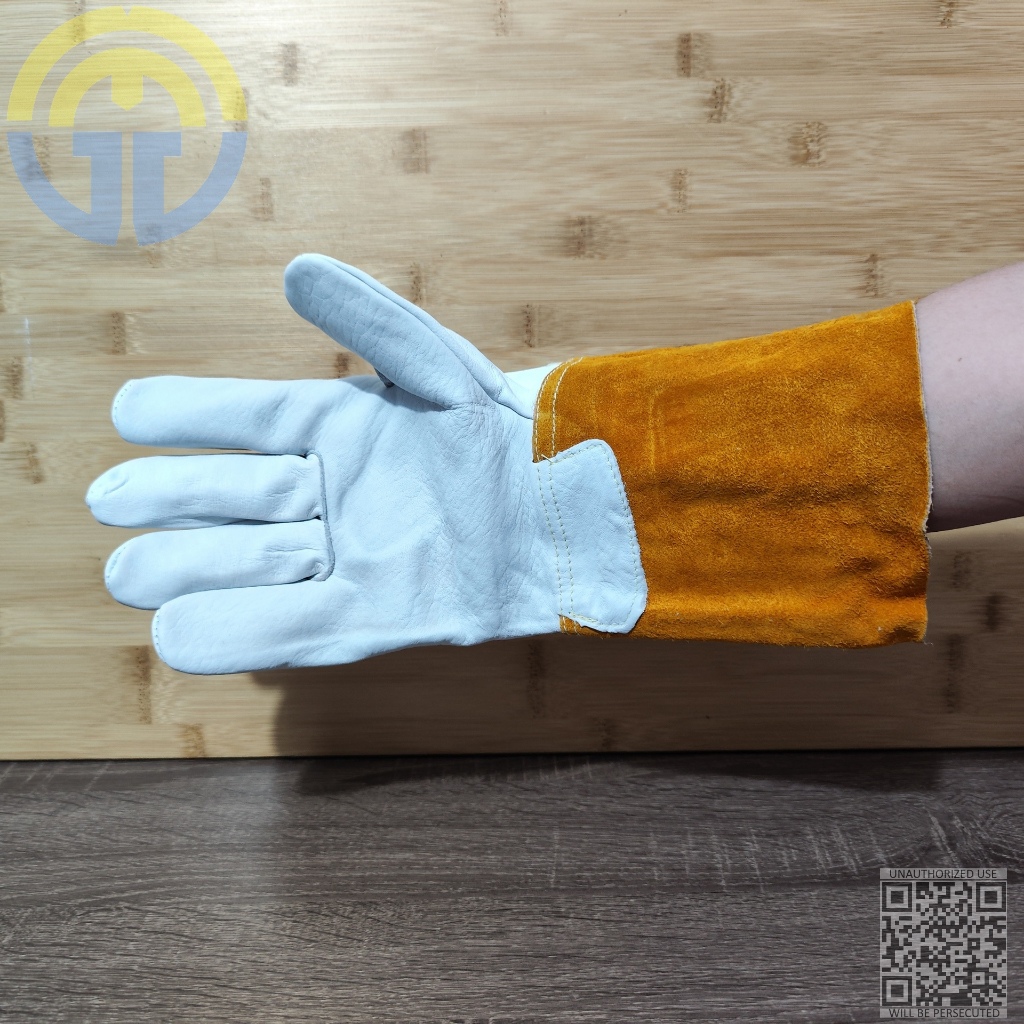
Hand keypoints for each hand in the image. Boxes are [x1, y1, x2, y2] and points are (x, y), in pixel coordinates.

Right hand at [86, 255, 645, 673]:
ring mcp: (349, 559)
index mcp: (340, 428)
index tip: (128, 413)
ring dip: (187, 568)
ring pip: (249, 565)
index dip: (186, 415)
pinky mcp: (374, 618)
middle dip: (169, 498)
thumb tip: (295, 268)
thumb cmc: (508, 430)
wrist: (572, 509)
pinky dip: (238, 635)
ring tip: (126, 571)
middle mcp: (333, 496)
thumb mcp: (442, 368)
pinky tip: (176, 634)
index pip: (245, 418)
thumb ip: (372, 318)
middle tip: (111, 500)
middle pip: (232, 497)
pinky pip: (294, 628)